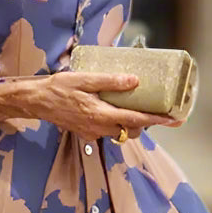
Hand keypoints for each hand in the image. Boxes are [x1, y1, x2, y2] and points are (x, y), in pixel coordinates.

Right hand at [22, 72, 182, 139]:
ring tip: (141, 110)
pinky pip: (109, 132)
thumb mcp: (84, 79)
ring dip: (133, 124)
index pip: (136, 119)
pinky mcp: (87, 133)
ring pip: (121, 133)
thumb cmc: (59, 88)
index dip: (157, 120)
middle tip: (160, 112)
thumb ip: (110, 81)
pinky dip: (119, 124)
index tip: (174, 119)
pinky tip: (117, 111)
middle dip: (147, 123)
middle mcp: (99, 128)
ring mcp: (93, 133)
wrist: (37, 102)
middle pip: (132, 131)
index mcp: (100, 114)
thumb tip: (134, 81)